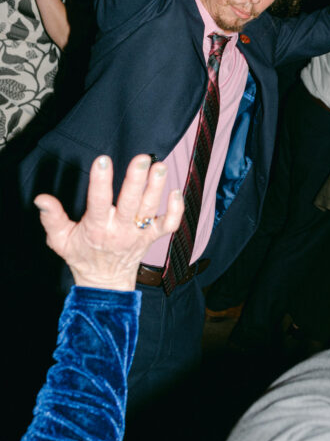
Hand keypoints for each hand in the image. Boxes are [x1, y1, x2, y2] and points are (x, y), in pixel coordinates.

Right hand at [34, 154, 183, 290]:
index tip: (102, 160)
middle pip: (130, 203)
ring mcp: (139, 233)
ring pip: (151, 209)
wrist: (105, 282)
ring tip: (160, 166)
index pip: (98, 202)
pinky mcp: (153, 236)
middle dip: (136, 180)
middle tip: (142, 159)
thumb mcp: (60, 240)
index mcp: (97, 228)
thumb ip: (52, 218)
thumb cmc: (82, 254)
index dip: (100, 182)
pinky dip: (176, 210)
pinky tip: (176, 191)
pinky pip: (169, 224)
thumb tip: (41, 198)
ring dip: (157, 187)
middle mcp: (120, 229)